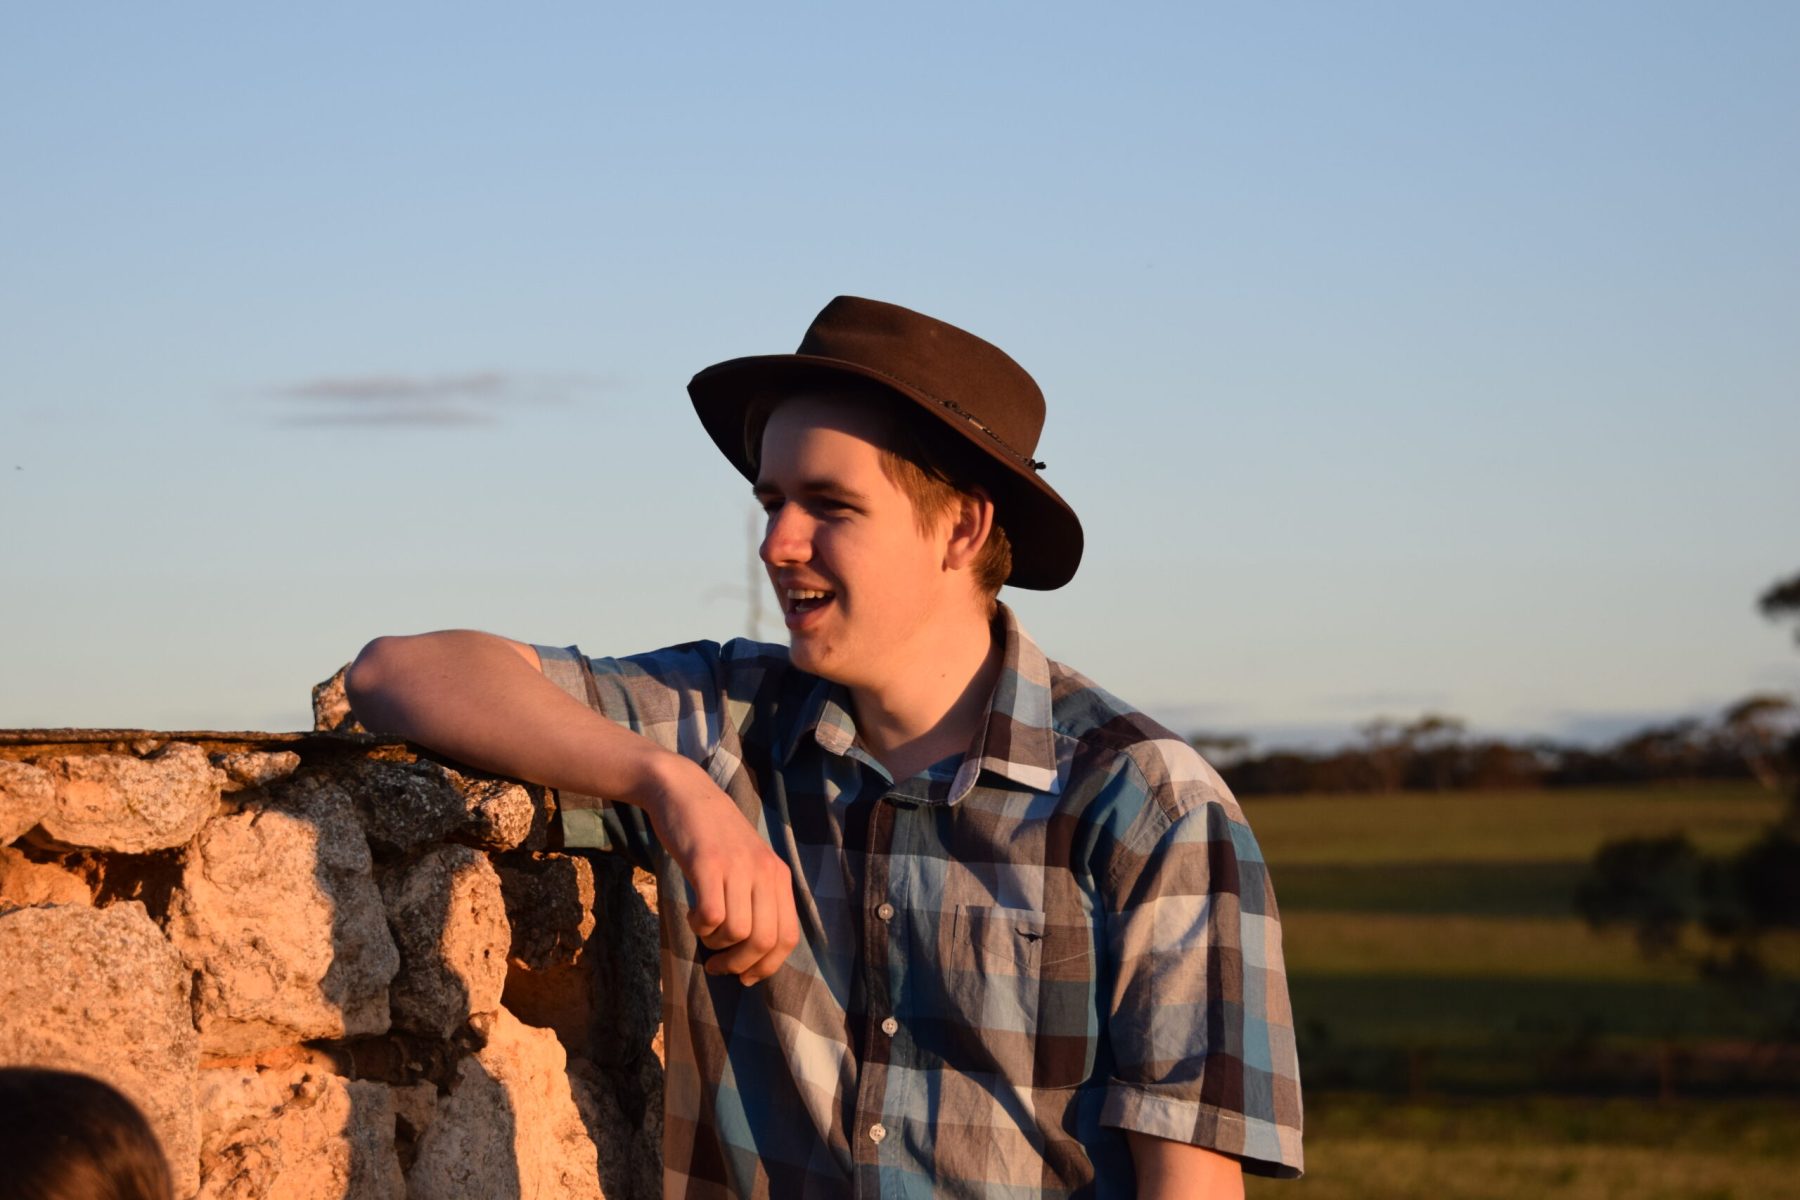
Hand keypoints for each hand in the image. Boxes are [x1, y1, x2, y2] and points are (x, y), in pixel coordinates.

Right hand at [640, 753, 800, 985]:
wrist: (686, 793)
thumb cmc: (714, 836)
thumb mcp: (749, 864)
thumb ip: (758, 898)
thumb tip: (754, 954)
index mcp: (779, 876)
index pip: (788, 938)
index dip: (766, 967)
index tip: (744, 976)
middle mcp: (765, 871)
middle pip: (765, 941)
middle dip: (740, 965)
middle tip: (718, 965)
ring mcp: (738, 866)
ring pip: (737, 932)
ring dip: (715, 944)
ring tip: (703, 930)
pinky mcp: (708, 862)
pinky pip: (711, 915)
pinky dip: (699, 926)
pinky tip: (692, 914)